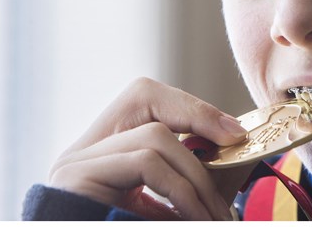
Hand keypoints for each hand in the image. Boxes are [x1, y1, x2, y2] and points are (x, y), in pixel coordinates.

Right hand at [49, 77, 253, 219]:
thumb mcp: (168, 205)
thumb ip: (192, 178)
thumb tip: (236, 152)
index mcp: (105, 153)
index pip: (147, 97)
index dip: (194, 108)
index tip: (235, 134)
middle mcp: (83, 151)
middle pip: (148, 103)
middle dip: (201, 133)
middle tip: (231, 176)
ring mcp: (76, 163)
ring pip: (153, 135)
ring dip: (195, 176)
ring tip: (214, 215)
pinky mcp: (75, 178)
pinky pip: (145, 162)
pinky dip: (180, 189)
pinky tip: (191, 218)